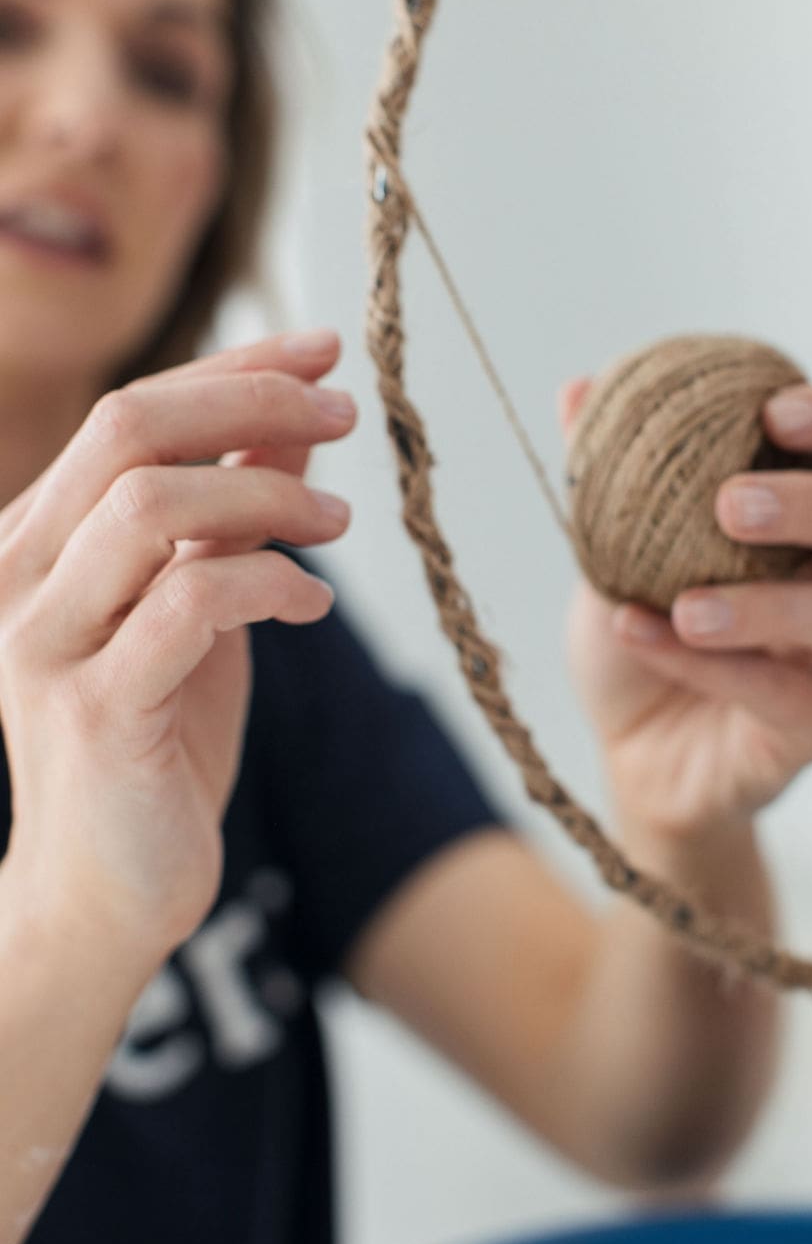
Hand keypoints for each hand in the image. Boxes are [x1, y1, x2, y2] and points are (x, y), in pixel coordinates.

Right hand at [0, 331, 356, 957]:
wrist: (104, 892)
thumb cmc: (156, 738)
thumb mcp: (199, 604)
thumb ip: (231, 512)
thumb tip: (294, 421)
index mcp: (42, 535)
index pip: (133, 410)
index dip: (235, 367)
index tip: (323, 351)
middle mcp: (23, 573)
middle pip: (131, 430)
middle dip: (253, 402)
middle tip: (347, 415)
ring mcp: (49, 640)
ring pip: (154, 506)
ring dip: (271, 496)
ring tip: (340, 524)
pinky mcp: (97, 709)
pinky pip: (192, 604)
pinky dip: (271, 584)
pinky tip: (314, 604)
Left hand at [562, 376, 811, 835]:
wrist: (634, 751)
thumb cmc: (644, 629)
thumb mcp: (611, 546)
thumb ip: (609, 471)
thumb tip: (578, 387)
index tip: (774, 407)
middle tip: (730, 503)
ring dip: (764, 605)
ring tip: (687, 603)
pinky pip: (786, 696)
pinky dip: (709, 667)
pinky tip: (640, 634)